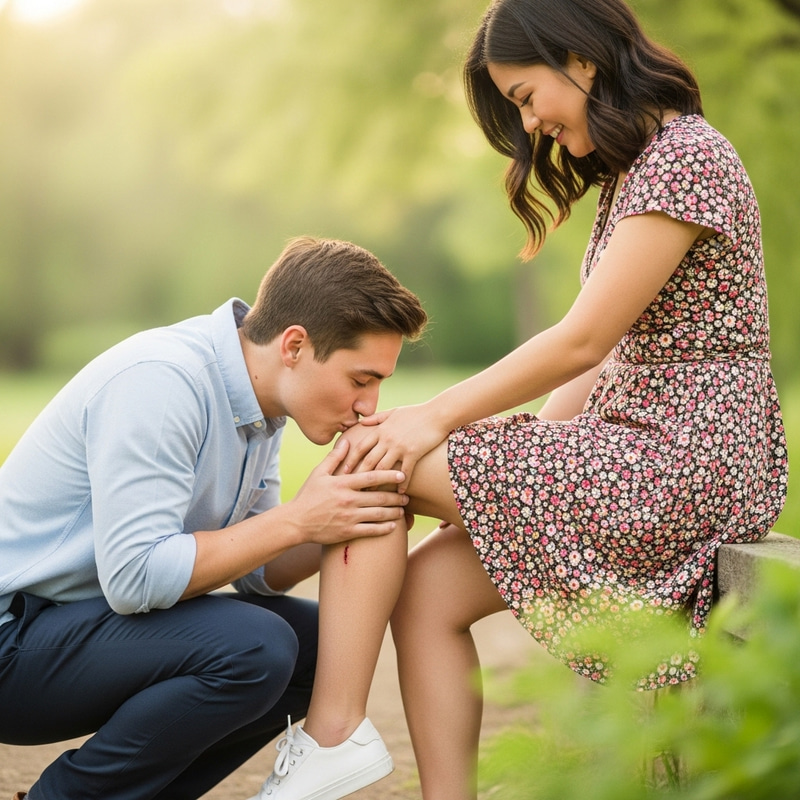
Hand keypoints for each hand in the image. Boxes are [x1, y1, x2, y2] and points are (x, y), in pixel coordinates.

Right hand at [287, 438, 408, 545]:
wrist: (296, 522)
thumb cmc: (308, 495)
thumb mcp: (318, 473)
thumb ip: (334, 458)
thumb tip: (346, 442)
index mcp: (343, 484)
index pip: (371, 477)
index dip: (389, 475)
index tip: (402, 473)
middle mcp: (348, 500)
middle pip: (379, 497)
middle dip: (396, 496)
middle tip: (407, 496)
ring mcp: (349, 517)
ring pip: (378, 514)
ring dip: (393, 512)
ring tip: (402, 510)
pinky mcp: (348, 532)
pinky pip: (371, 530)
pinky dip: (384, 528)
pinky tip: (393, 526)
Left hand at [339, 403, 449, 491]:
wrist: (437, 414)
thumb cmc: (415, 412)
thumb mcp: (393, 412)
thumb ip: (376, 418)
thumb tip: (362, 422)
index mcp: (381, 430)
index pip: (360, 447)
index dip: (351, 460)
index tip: (343, 471)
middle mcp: (387, 439)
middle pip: (368, 460)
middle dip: (359, 475)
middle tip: (352, 488)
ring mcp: (400, 447)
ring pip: (383, 468)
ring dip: (377, 482)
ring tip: (373, 494)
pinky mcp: (413, 453)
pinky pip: (405, 472)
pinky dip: (401, 483)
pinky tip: (400, 493)